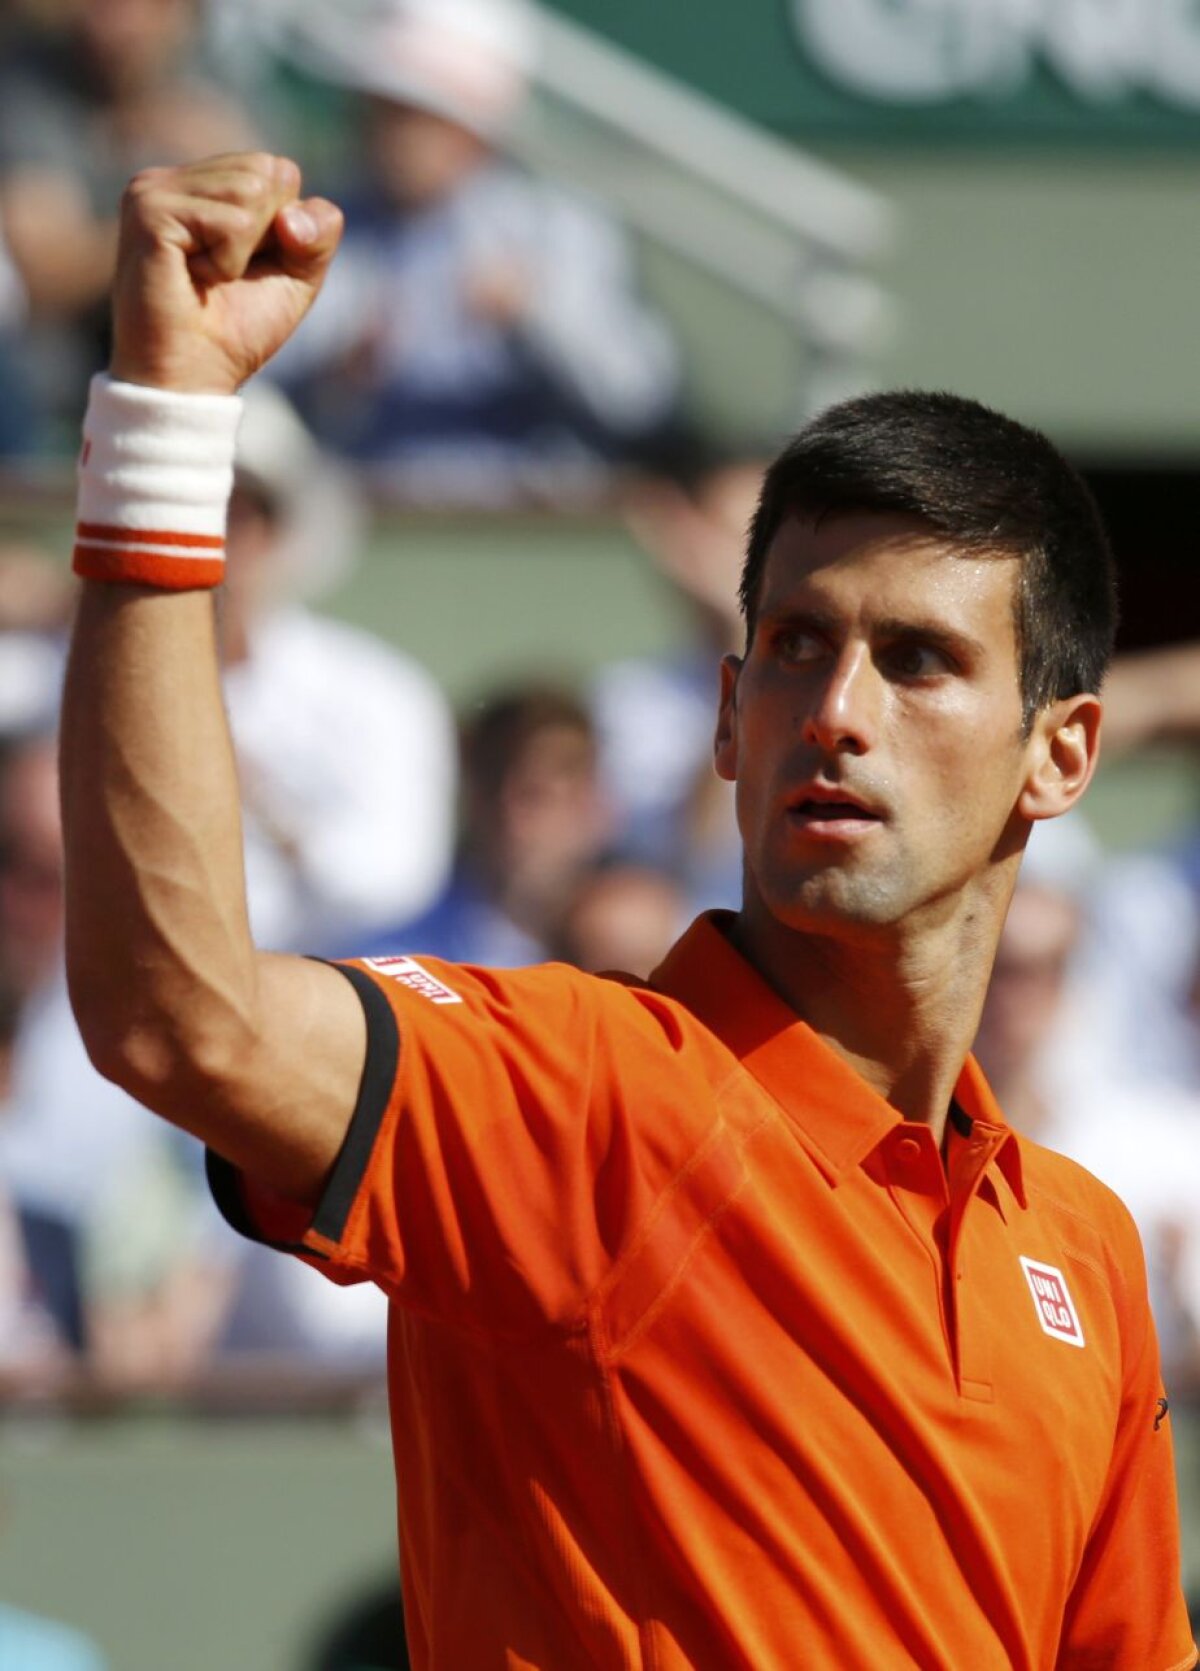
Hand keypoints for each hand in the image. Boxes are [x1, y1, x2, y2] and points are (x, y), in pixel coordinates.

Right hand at [110, 152, 342, 394]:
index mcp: (200, 185)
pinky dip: (228, 262)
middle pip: (268, 171)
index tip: (247, 268)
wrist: (191, 378)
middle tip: (226, 275)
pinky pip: (230, 222)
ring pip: (252, 191)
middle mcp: (173, 179)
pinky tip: (195, 278)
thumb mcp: (296, 276)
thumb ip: (319, 231)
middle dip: (267, 235)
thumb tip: (292, 215)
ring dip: (245, 252)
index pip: (277, 169)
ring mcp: (155, 190)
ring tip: (208, 277)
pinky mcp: (150, 211)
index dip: (286, 228)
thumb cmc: (236, 330)